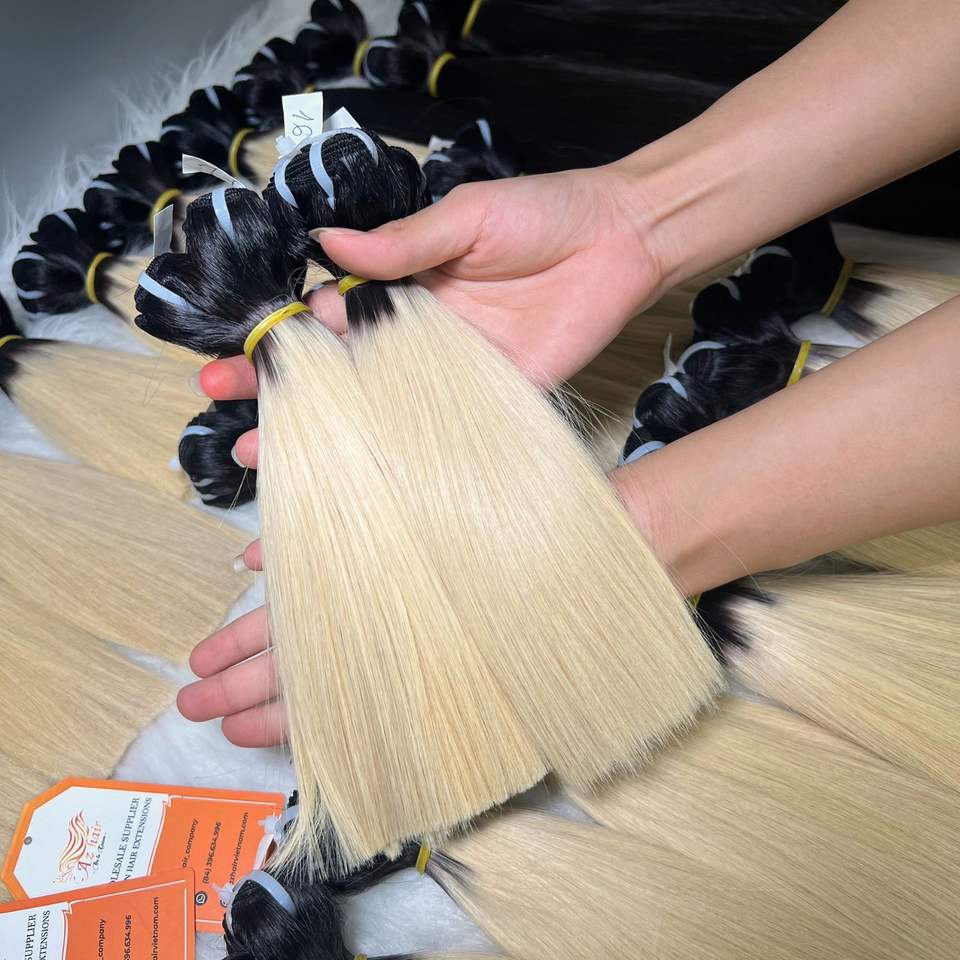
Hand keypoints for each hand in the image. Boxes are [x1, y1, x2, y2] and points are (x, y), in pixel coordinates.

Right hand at [200, 162, 663, 467]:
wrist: (622, 240)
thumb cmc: (542, 214)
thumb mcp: (466, 217)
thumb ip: (404, 242)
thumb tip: (325, 246)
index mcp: (403, 287)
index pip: (328, 319)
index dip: (282, 339)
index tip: (232, 360)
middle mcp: (419, 336)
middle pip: (343, 372)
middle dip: (286, 393)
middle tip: (227, 414)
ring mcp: (452, 372)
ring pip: (382, 409)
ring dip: (331, 434)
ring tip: (267, 457)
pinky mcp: (493, 398)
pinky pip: (444, 430)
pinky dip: (403, 454)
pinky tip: (363, 478)